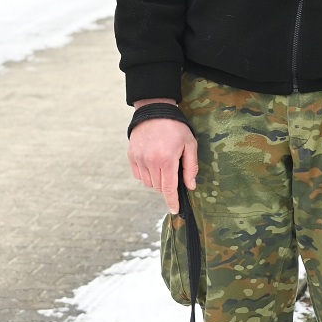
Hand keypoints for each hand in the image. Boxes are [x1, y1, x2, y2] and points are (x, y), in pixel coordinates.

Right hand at [128, 98, 197, 215]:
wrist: (154, 111)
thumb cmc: (175, 127)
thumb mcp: (190, 144)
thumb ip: (191, 167)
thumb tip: (190, 186)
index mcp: (166, 159)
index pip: (168, 188)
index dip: (172, 201)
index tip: (175, 210)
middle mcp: (150, 161)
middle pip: (159, 187)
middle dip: (167, 186)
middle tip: (174, 172)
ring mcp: (139, 159)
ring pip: (148, 183)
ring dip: (157, 181)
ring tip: (164, 165)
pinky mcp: (131, 156)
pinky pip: (139, 175)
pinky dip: (147, 175)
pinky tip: (154, 164)